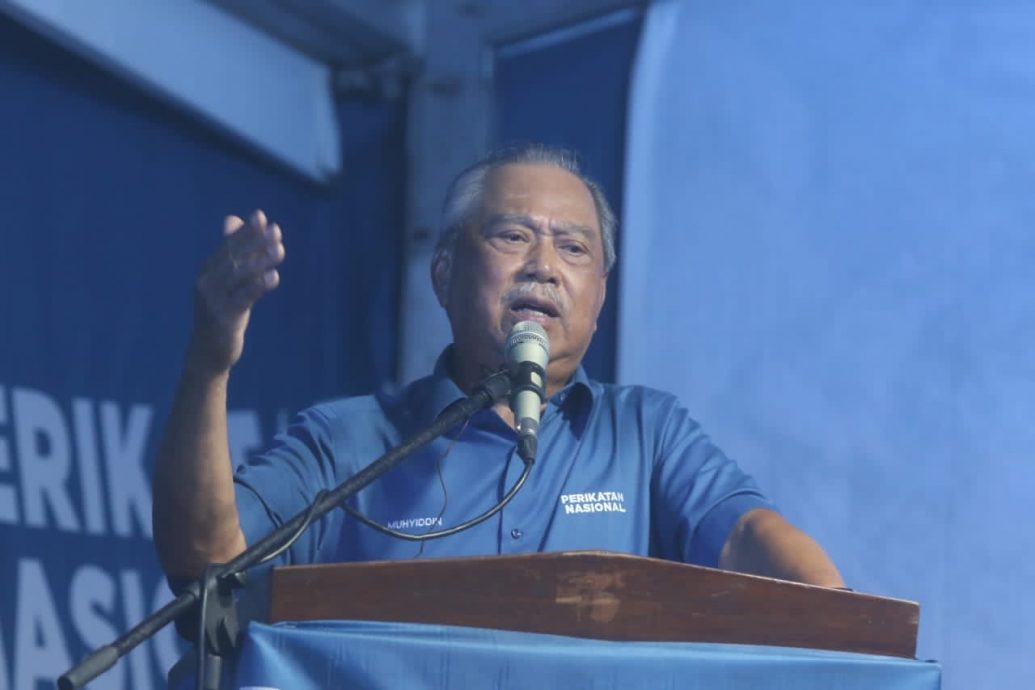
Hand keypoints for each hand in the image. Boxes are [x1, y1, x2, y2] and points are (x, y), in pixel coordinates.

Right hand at [187, 209, 284, 374]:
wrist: (209, 350)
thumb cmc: (222, 311)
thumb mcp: (228, 281)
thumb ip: (235, 253)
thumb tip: (233, 219)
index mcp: (208, 270)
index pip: (228, 245)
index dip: (245, 231)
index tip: (262, 217)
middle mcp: (206, 281)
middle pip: (234, 257)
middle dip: (255, 242)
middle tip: (277, 231)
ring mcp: (213, 300)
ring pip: (239, 276)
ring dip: (261, 261)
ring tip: (280, 250)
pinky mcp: (223, 317)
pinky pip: (243, 298)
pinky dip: (258, 286)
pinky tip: (274, 277)